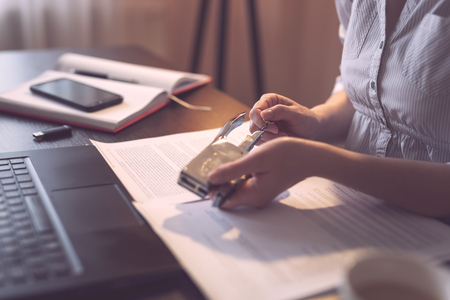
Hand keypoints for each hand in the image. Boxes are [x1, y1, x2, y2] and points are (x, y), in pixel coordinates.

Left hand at [208, 137, 327, 208]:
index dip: (210, 190)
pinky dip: (237, 173)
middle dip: (217, 181)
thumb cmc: (288, 155)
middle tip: (210, 164)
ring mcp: (259, 193)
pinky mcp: (263, 186)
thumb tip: (211, 178)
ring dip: (227, 176)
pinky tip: (238, 161)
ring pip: (235, 187)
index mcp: (252, 195)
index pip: (222, 200)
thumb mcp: (257, 159)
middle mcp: (255, 198)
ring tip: (224, 160)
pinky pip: (244, 183)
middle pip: (227, 194)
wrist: (310, 156)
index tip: (201, 177)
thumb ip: (233, 170)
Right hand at [249, 93, 321, 141]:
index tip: (274, 128)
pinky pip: (259, 141)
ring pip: (255, 133)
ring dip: (268, 138)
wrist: (311, 130)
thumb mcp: (296, 113)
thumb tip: (263, 114)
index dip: (260, 120)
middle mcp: (263, 110)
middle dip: (265, 131)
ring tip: (283, 136)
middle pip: (253, 123)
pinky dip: (269, 142)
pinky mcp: (264, 134)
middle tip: (279, 133)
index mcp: (270, 100)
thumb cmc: (306, 119)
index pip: (255, 110)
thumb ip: (281, 111)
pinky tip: (280, 139)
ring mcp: (262, 123)